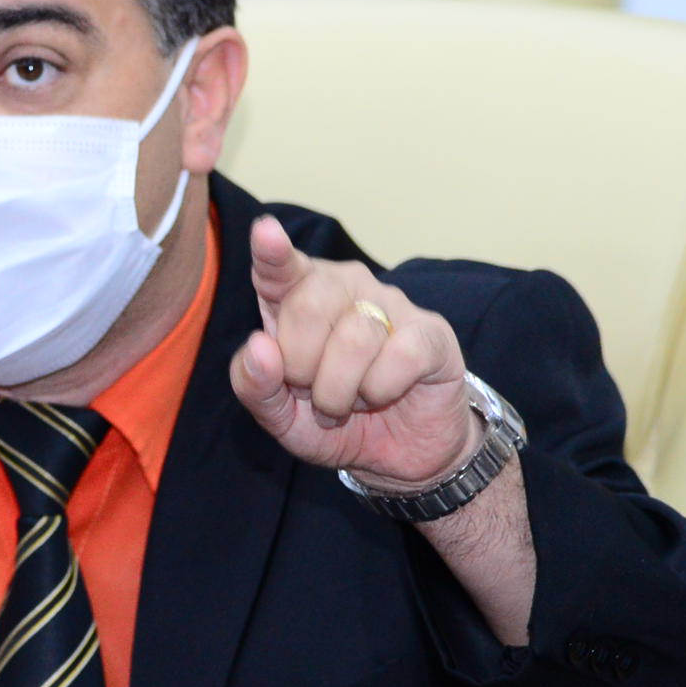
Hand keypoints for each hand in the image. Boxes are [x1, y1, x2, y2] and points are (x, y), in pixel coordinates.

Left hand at [230, 214, 475, 488]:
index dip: (272, 252)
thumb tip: (259, 345)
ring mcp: (391, 304)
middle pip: (309, 304)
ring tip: (349, 400)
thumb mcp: (280, 416)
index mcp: (298, 296)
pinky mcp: (430, 331)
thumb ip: (255, 385)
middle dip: (301, 367)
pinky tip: (383, 394)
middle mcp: (345, 287)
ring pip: (354, 338)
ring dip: (341, 391)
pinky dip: (381, 390)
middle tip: (312, 392)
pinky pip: (398, 356)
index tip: (264, 231)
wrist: (397, 454)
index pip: (279, 268)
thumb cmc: (334, 420)